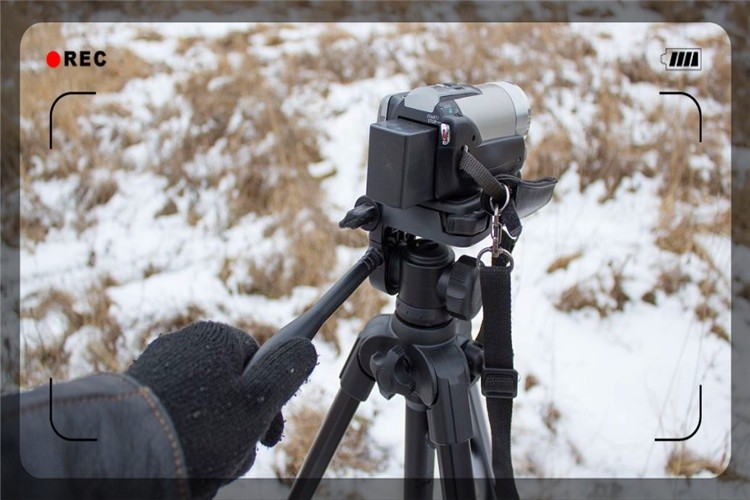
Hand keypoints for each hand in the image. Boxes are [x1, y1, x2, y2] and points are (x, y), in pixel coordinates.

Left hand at [126, 321, 316, 498]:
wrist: (120, 453)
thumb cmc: (197, 427)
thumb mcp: (258, 399)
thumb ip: (288, 370)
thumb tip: (306, 348)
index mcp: (217, 338)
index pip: (261, 363)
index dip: (270, 402)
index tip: (269, 434)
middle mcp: (185, 345)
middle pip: (231, 390)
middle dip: (239, 427)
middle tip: (233, 453)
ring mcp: (158, 370)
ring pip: (204, 410)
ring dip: (213, 440)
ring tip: (204, 463)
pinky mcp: (137, 397)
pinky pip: (175, 418)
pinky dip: (183, 441)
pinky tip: (180, 462)